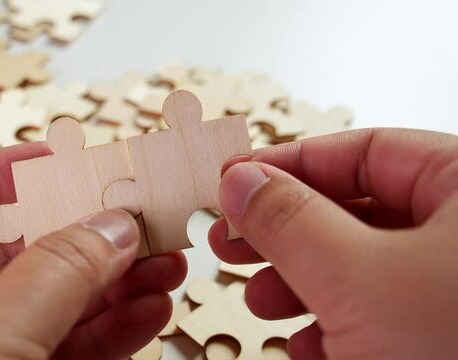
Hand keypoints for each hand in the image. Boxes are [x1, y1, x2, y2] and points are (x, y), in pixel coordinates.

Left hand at [0, 143, 185, 358]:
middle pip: (9, 256)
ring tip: (162, 258)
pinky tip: (148, 306)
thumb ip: (53, 275)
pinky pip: (67, 352)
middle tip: (133, 213)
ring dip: (109, 282)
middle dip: (78, 234)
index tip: (50, 163)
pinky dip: (111, 330)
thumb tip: (111, 225)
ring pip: (49, 305)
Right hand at [210, 129, 457, 358]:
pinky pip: (379, 310)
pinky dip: (334, 324)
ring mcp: (454, 287)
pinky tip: (310, 345)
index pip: (365, 152)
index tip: (239, 179)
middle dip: (286, 231)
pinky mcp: (442, 332)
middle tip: (235, 238)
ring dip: (301, 282)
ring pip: (362, 265)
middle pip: (356, 209)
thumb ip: (289, 220)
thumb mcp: (355, 277)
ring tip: (262, 297)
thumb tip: (243, 181)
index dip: (290, 163)